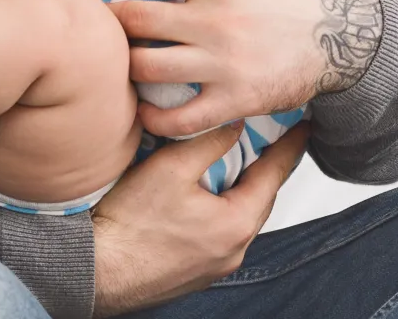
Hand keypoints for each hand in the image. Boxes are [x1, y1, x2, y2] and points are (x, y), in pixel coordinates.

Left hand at [87, 0, 384, 135]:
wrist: (350, 34)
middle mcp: (216, 23)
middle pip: (138, 21)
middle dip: (112, 18)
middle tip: (105, 18)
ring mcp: (223, 65)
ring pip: (149, 69)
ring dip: (127, 63)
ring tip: (124, 56)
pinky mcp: (234, 100)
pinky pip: (180, 119)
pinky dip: (154, 118)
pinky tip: (145, 107)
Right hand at [92, 122, 308, 315]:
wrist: (95, 271)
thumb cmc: (127, 226)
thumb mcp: (172, 167)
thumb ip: (210, 140)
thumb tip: (234, 123)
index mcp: (237, 223)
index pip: (274, 174)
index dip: (289, 146)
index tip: (303, 127)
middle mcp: (234, 251)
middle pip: (259, 198)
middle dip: (263, 167)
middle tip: (268, 139)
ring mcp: (215, 266)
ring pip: (238, 217)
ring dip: (238, 190)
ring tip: (232, 162)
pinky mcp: (195, 274)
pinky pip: (219, 234)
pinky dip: (219, 211)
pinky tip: (202, 197)